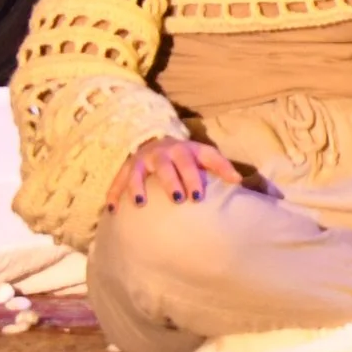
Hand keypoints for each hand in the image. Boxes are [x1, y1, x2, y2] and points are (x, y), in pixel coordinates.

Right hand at [107, 138, 239, 210]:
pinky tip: (112, 210)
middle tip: (177, 199)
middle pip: (166, 167)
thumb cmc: (186, 155)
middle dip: (171, 182)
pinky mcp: (126, 169)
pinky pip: (117, 181)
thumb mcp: (204, 155)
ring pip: (137, 173)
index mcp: (183, 150)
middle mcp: (161, 153)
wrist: (157, 141)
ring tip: (139, 203)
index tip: (197, 197)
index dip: (193, 178)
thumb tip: (238, 181)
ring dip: (138, 187)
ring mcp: (141, 161)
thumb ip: (220, 166)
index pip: (189, 163)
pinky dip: (114, 194)